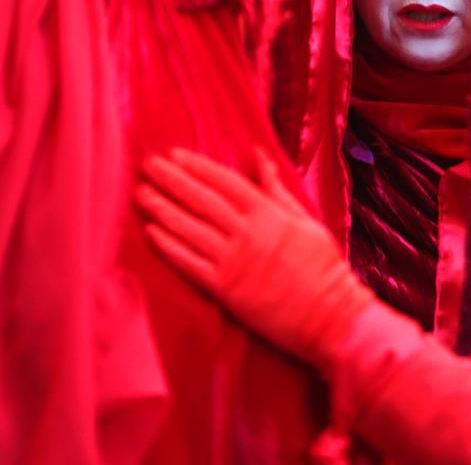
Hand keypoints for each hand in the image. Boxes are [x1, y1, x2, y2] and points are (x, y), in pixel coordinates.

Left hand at [136, 148, 373, 367]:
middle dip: (171, 180)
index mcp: (269, 214)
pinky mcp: (225, 289)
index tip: (175, 155)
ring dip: (162, 209)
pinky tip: (151, 232)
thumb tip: (258, 156)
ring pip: (190, 229)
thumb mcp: (305, 220)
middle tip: (146, 165)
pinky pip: (190, 263)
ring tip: (140, 194)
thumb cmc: (322, 268)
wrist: (329, 315)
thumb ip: (276, 189)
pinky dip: (169, 246)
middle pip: (201, 200)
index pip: (225, 182)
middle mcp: (248, 233)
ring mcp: (234, 261)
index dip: (198, 166)